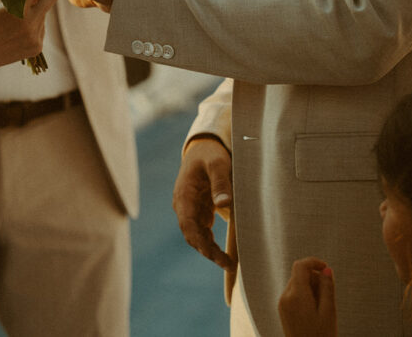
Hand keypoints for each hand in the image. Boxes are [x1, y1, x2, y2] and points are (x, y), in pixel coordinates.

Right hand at [173, 137, 235, 271]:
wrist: (202, 147)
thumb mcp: (218, 164)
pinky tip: (221, 249)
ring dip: (208, 248)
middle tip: (228, 264)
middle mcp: (183, 204)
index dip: (200, 242)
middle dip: (207, 250)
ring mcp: (188, 207)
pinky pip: (200, 229)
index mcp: (184, 194)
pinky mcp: (196, 209)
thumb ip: (220, 182)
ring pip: (195, 233)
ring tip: (228, 261)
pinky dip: (208, 240)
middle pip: (191, 233)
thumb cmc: (211, 154)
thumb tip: (224, 204)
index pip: (188, 224)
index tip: (215, 255)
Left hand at [278, 257, 336, 336]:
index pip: (300, 266)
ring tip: (322, 306)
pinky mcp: (282, 309)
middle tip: (328, 293)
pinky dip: (304, 294)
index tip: (327, 268)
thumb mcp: (329, 311)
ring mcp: (282, 303)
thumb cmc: (322, 335)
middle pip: (299, 274)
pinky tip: (314, 309)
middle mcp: (285, 296)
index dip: (314, 262)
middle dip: (314, 277)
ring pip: (296, 283)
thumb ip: (327, 288)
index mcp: (296, 295)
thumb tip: (326, 269)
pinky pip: (293, 293)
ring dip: (310, 286)